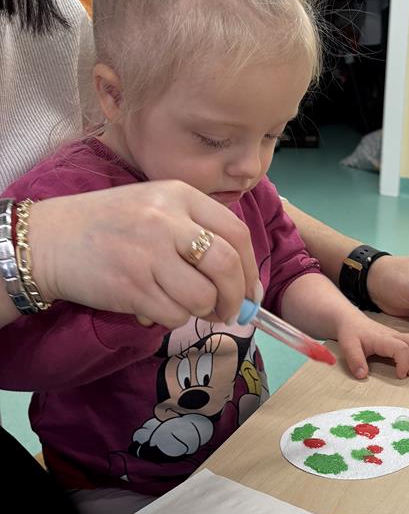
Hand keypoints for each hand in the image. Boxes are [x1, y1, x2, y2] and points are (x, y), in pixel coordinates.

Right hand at [28, 181, 259, 328]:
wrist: (51, 240)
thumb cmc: (113, 226)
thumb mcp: (158, 207)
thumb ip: (199, 231)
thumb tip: (245, 282)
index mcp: (179, 195)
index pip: (236, 233)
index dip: (250, 268)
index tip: (251, 290)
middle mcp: (166, 220)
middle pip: (226, 266)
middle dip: (237, 297)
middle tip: (232, 311)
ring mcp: (148, 253)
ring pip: (202, 296)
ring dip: (203, 311)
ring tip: (189, 307)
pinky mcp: (132, 285)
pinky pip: (174, 314)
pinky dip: (174, 319)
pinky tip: (158, 309)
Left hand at [335, 311, 408, 379]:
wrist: (351, 321)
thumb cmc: (351, 333)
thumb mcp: (347, 346)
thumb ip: (354, 360)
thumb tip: (362, 375)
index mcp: (383, 339)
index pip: (402, 348)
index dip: (405, 363)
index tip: (399, 375)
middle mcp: (395, 335)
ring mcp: (400, 336)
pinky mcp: (402, 338)